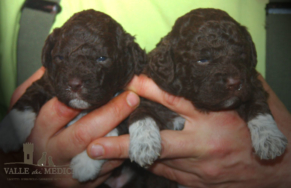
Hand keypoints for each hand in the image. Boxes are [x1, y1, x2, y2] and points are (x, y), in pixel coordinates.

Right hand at [7, 67, 140, 186]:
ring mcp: (68, 173)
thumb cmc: (25, 138)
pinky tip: (130, 136)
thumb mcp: (22, 111)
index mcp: (35, 133)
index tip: (105, 82)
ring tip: (139, 115)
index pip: (59, 110)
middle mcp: (51, 155)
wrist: (23, 178)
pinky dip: (121, 152)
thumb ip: (38, 88)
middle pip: (84, 133)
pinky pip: (108, 169)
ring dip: (122, 133)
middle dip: (112, 112)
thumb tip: (56, 66)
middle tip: (132, 96)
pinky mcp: (84, 185)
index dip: (84, 96)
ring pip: (101, 154)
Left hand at [88, 74, 290, 187]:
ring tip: (106, 151)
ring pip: (157, 162)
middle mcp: (204, 146)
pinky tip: (139, 159)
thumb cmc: (271, 132)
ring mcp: (200, 170)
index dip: (147, 89)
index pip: (173, 100)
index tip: (128, 83)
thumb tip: (209, 70)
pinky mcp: (200, 185)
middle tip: (94, 143)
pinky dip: (153, 164)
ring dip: (133, 155)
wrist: (286, 170)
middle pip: (155, 142)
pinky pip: (169, 174)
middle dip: (121, 144)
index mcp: (216, 119)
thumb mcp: (255, 102)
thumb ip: (228, 85)